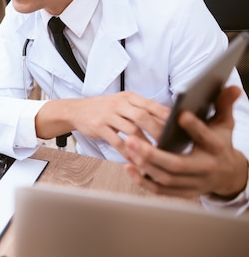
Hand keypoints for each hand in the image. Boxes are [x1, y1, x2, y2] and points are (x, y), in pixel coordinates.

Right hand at [39, 91, 169, 155]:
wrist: (77, 110)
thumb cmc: (105, 108)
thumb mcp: (122, 102)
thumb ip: (141, 109)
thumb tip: (168, 121)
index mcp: (129, 97)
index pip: (151, 104)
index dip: (166, 116)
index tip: (179, 127)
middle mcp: (119, 104)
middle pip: (143, 117)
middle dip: (158, 131)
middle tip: (170, 145)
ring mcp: (108, 115)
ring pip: (131, 130)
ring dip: (145, 144)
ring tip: (155, 156)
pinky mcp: (99, 127)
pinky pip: (117, 141)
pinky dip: (127, 152)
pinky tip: (135, 159)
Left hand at [124, 85, 247, 198]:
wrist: (229, 174)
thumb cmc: (219, 142)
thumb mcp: (224, 123)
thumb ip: (223, 104)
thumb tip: (232, 87)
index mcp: (217, 148)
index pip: (205, 137)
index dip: (194, 127)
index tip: (180, 115)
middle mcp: (206, 168)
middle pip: (177, 164)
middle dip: (152, 154)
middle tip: (131, 139)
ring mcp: (195, 183)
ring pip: (167, 179)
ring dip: (145, 166)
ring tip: (128, 148)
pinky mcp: (185, 192)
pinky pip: (161, 190)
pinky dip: (143, 181)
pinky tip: (129, 167)